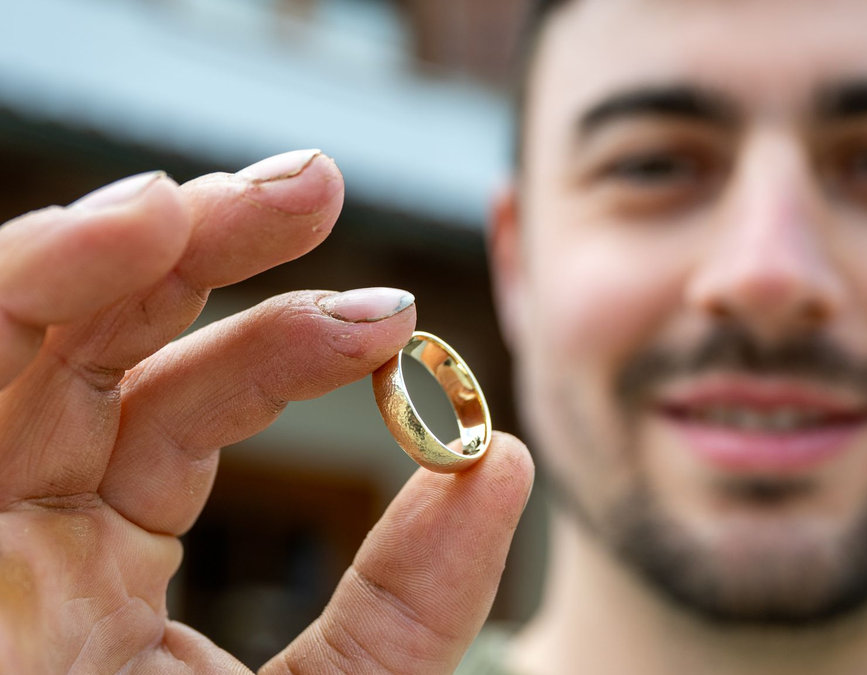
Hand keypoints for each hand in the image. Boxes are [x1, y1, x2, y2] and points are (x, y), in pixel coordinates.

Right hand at [0, 151, 534, 674]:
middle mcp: (17, 540)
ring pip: (17, 340)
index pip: (184, 416)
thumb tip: (504, 457)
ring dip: (115, 246)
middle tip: (320, 182)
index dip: (286, 345)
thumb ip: (416, 601)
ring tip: (218, 191)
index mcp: (100, 573)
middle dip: (204, 252)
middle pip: (100, 351)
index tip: (402, 321)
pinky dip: (30, 285)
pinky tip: (136, 223)